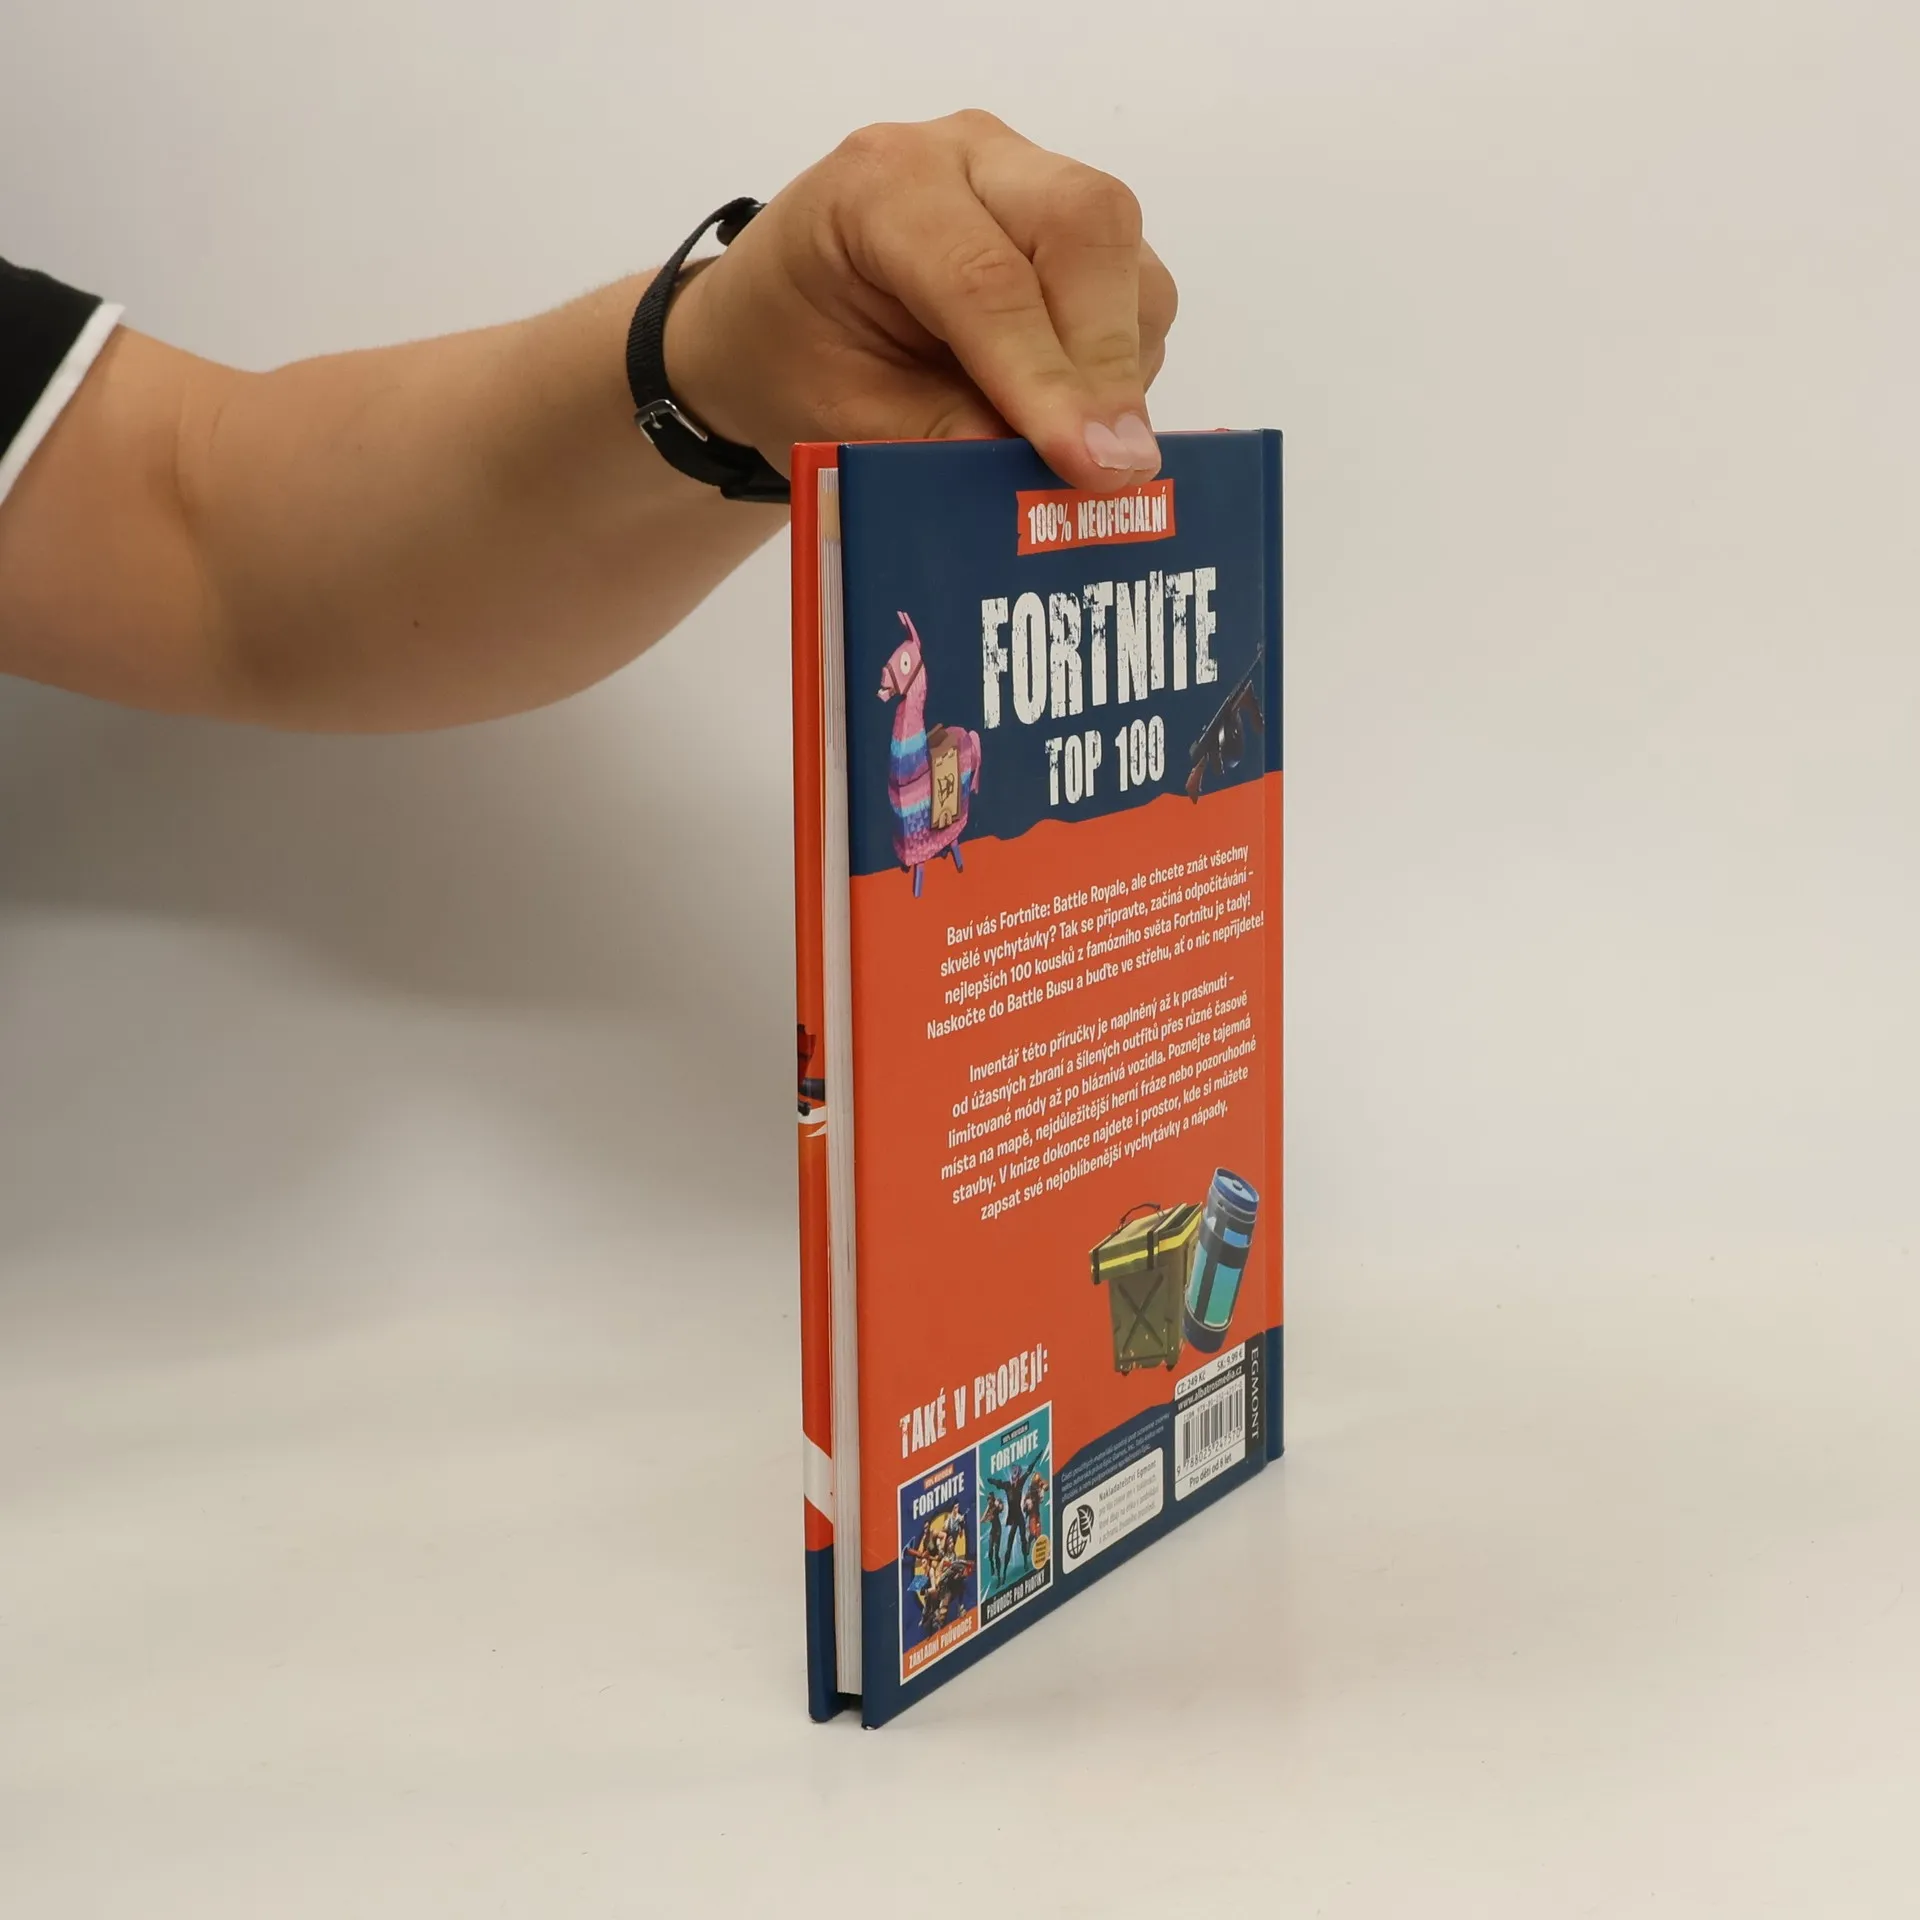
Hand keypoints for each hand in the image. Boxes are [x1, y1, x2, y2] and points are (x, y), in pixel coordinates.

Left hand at [664, 111, 1177, 493]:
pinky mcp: (1074, 227)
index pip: (987, 278)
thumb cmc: (790, 361)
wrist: (775, 320)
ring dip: (1119, 373)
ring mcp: (1029, 181)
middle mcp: (968, 157)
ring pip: (1126, 264)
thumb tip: (1048, 478)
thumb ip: (943, 438)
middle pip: (1085, 229)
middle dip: (1106, 362)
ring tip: (1069, 452)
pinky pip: (1135, 294)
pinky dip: (1121, 370)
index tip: (1089, 467)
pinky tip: (1069, 416)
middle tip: (1114, 473)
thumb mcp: (841, 420)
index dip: (1045, 380)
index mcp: (882, 186)